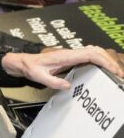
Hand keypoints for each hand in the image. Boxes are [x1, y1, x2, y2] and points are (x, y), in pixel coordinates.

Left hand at [0, 46, 123, 89]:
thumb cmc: (30, 67)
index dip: (105, 61)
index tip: (114, 70)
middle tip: (120, 74)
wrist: (23, 62)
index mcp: (66, 56)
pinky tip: (104, 68)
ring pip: (95, 52)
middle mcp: (71, 53)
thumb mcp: (39, 76)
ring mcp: (72, 55)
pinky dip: (100, 60)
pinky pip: (89, 56)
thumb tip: (68, 86)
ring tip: (116, 72)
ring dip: (107, 60)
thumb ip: (53, 82)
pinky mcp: (71, 58)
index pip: (91, 54)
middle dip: (111, 61)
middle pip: (97, 51)